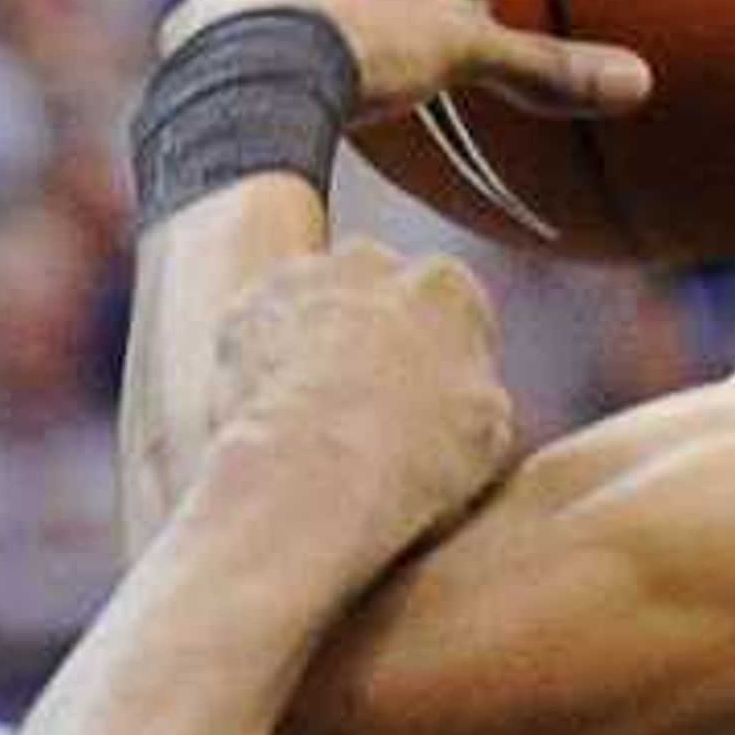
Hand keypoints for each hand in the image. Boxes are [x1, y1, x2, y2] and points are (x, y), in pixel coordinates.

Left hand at [199, 238, 516, 592]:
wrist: (318, 472)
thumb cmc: (411, 456)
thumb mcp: (490, 435)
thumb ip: (482, 392)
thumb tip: (472, 398)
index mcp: (447, 287)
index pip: (454, 307)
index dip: (446, 355)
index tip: (436, 393)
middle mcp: (374, 261)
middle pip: (381, 290)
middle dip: (380, 332)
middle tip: (375, 399)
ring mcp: (303, 278)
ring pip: (318, 301)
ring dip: (320, 338)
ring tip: (321, 412)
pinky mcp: (244, 309)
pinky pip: (260, 327)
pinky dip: (265, 357)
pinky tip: (275, 408)